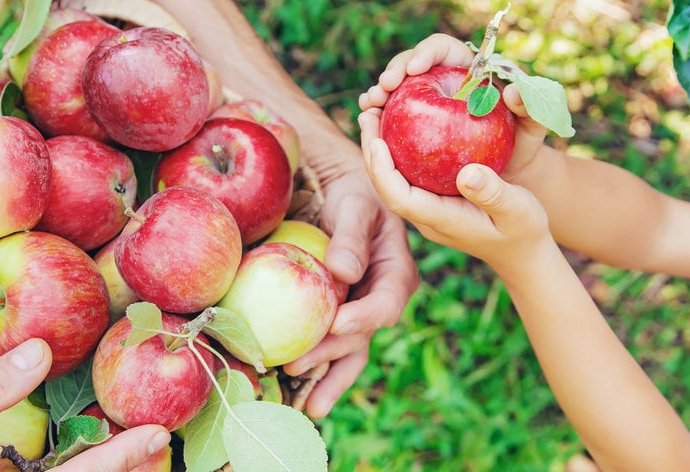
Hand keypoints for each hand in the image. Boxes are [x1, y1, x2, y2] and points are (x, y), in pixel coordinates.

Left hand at [282, 159, 418, 419]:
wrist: (342, 195)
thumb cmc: (353, 195)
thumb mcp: (356, 207)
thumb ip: (352, 236)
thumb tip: (344, 272)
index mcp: (397, 276)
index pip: (385, 304)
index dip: (363, 318)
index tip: (337, 323)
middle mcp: (380, 302)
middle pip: (361, 337)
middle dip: (332, 357)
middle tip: (297, 365)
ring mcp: (358, 314)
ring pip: (346, 353)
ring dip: (325, 379)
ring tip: (306, 405)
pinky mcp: (335, 319)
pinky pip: (326, 346)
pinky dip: (312, 368)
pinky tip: (292, 389)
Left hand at [357, 107, 549, 267]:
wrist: (523, 252)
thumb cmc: (524, 230)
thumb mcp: (519, 210)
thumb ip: (494, 194)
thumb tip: (467, 173)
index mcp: (442, 220)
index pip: (400, 198)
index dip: (382, 171)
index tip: (376, 141)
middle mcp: (427, 216)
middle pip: (387, 186)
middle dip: (372, 151)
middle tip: (367, 111)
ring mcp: (428, 210)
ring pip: (393, 179)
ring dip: (380, 148)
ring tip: (375, 112)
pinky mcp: (433, 201)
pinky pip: (408, 175)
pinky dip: (399, 150)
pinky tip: (400, 123)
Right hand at [359, 33, 549, 181]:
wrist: (507, 168)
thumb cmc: (521, 142)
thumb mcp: (532, 126)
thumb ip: (529, 107)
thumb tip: (511, 91)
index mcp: (467, 65)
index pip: (441, 47)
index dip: (425, 53)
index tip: (415, 69)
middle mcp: (441, 77)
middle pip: (411, 63)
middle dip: (394, 71)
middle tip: (386, 88)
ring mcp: (424, 100)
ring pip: (396, 88)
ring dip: (380, 93)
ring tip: (371, 105)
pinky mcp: (414, 123)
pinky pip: (392, 116)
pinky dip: (378, 117)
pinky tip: (368, 123)